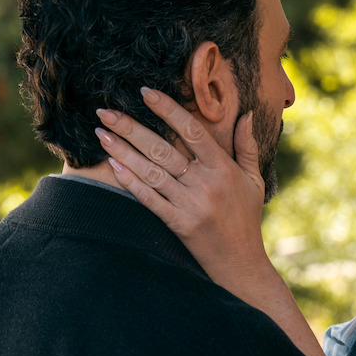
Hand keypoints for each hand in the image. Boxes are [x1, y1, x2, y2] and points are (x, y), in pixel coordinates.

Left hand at [94, 87, 269, 286]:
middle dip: (130, 127)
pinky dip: (130, 182)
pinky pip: (149, 199)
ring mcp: (190, 204)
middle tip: (105, 110)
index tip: (145, 93)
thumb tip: (246, 114)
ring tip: (101, 133)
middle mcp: (205, 183)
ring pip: (151, 172)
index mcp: (223, 168)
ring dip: (122, 151)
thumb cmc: (247, 218)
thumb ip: (248, 146)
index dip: (167, 109)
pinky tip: (113, 166)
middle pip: (162, 149)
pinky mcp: (178, 224)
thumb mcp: (254, 180)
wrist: (241, 263)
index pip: (191, 131)